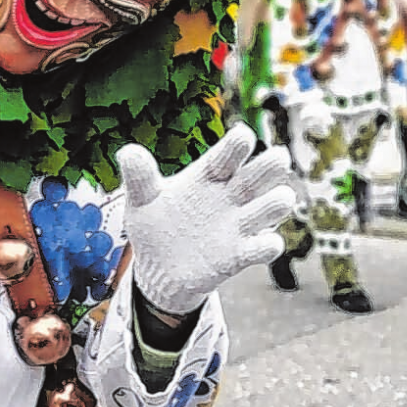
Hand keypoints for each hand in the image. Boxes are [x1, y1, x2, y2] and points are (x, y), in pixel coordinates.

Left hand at [116, 124, 294, 315]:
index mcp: (206, 176)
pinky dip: (268, 245)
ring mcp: (237, 225)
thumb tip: (128, 151)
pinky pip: (263, 247)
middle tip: (279, 157)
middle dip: (271, 166)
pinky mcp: (239, 255)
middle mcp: (228, 196)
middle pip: (258, 175)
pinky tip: (265, 243)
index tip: (243, 136)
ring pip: (270, 207)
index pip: (226, 155)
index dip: (237, 145)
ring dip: (277, 203)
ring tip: (279, 199)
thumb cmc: (154, 226)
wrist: (159, 269)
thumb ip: (139, 178)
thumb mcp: (141, 201)